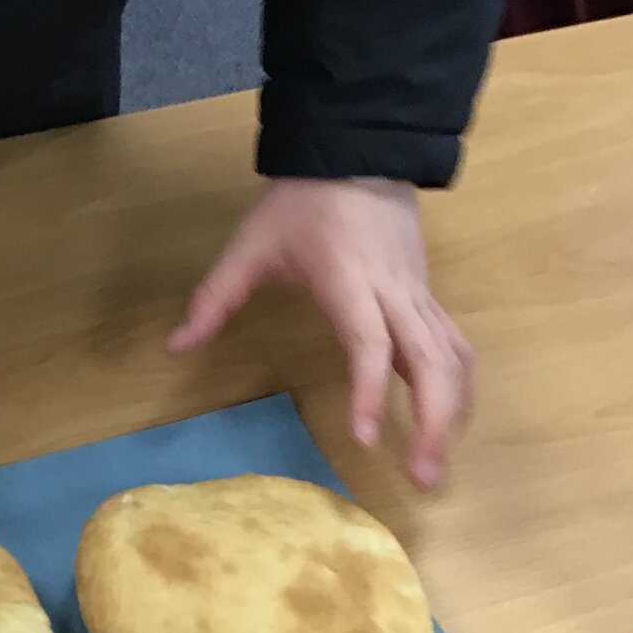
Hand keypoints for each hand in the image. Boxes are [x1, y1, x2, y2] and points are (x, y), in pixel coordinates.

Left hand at [169, 178, 473, 486]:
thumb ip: (214, 298)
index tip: (366, 439)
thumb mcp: (250, 244)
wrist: (358, 154)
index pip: (370, 343)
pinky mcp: (429, 299)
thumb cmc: (303, 202)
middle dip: (434, 422)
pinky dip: (457, 391)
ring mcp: (419, 296)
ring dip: (454, 414)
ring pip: (454, 359)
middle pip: (434, 362)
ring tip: (434, 467)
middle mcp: (394, 293)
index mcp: (349, 281)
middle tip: (422, 478)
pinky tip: (446, 427)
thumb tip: (175, 347)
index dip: (371, 391)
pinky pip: (455, 349)